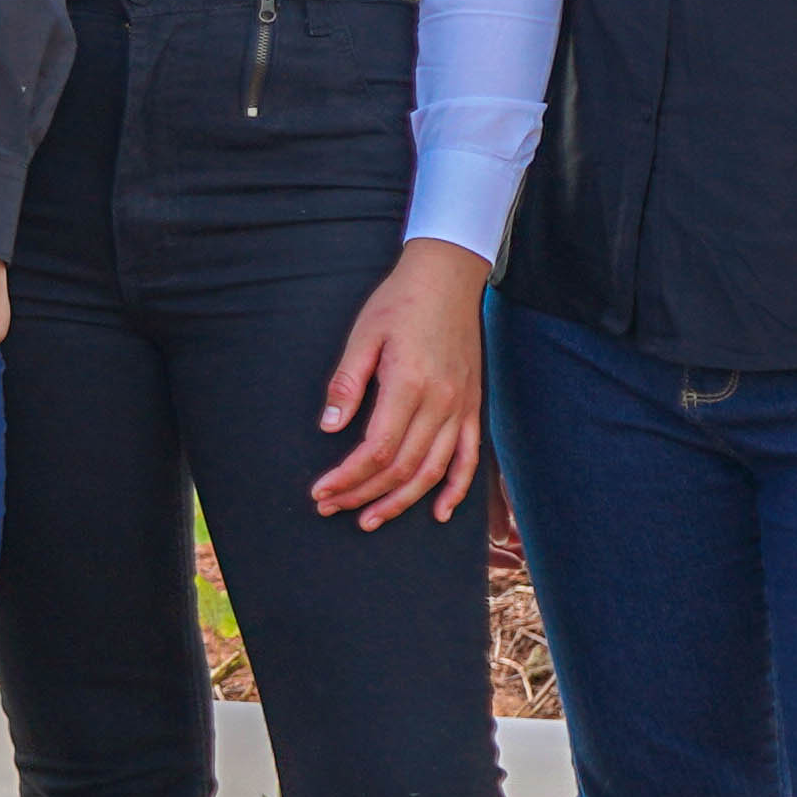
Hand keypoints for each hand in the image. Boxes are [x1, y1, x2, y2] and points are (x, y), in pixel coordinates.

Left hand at [307, 238, 490, 529]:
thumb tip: (330, 428)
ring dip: (402, 501)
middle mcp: (441, 401)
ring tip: (371, 519)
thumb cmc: (400, 303)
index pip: (377, 449)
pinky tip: (441, 512)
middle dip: (364, 494)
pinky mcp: (474, 406)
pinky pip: (470, 457)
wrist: (448, 278)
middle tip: (332, 508)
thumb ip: (347, 383)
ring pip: (434, 471)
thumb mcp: (363, 335)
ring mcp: (462, 407)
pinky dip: (457, 489)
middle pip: (402, 467)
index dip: (348, 477)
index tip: (322, 491)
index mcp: (408, 384)